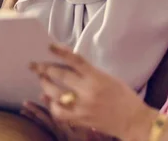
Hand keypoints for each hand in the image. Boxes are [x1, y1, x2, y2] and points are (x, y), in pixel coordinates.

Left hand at [29, 44, 150, 139]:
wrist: (133, 120)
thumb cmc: (122, 96)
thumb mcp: (108, 78)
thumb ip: (88, 72)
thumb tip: (67, 65)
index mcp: (97, 77)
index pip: (75, 60)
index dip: (60, 52)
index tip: (48, 46)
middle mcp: (88, 92)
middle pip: (60, 77)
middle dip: (44, 69)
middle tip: (34, 65)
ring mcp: (83, 107)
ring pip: (55, 95)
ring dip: (45, 86)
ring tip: (42, 80)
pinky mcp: (80, 120)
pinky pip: (59, 113)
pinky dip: (52, 105)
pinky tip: (50, 100)